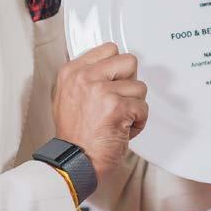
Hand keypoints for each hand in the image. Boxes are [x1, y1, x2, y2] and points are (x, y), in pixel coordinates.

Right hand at [51, 42, 147, 185]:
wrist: (75, 162)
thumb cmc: (75, 136)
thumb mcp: (67, 97)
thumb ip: (86, 78)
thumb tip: (109, 65)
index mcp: (71, 72)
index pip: (108, 49)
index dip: (117, 69)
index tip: (115, 83)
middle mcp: (84, 77)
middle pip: (128, 61)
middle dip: (129, 83)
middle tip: (119, 101)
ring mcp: (101, 90)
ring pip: (139, 86)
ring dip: (134, 106)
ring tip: (119, 119)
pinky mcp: (117, 107)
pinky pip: (143, 107)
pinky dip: (138, 122)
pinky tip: (123, 130)